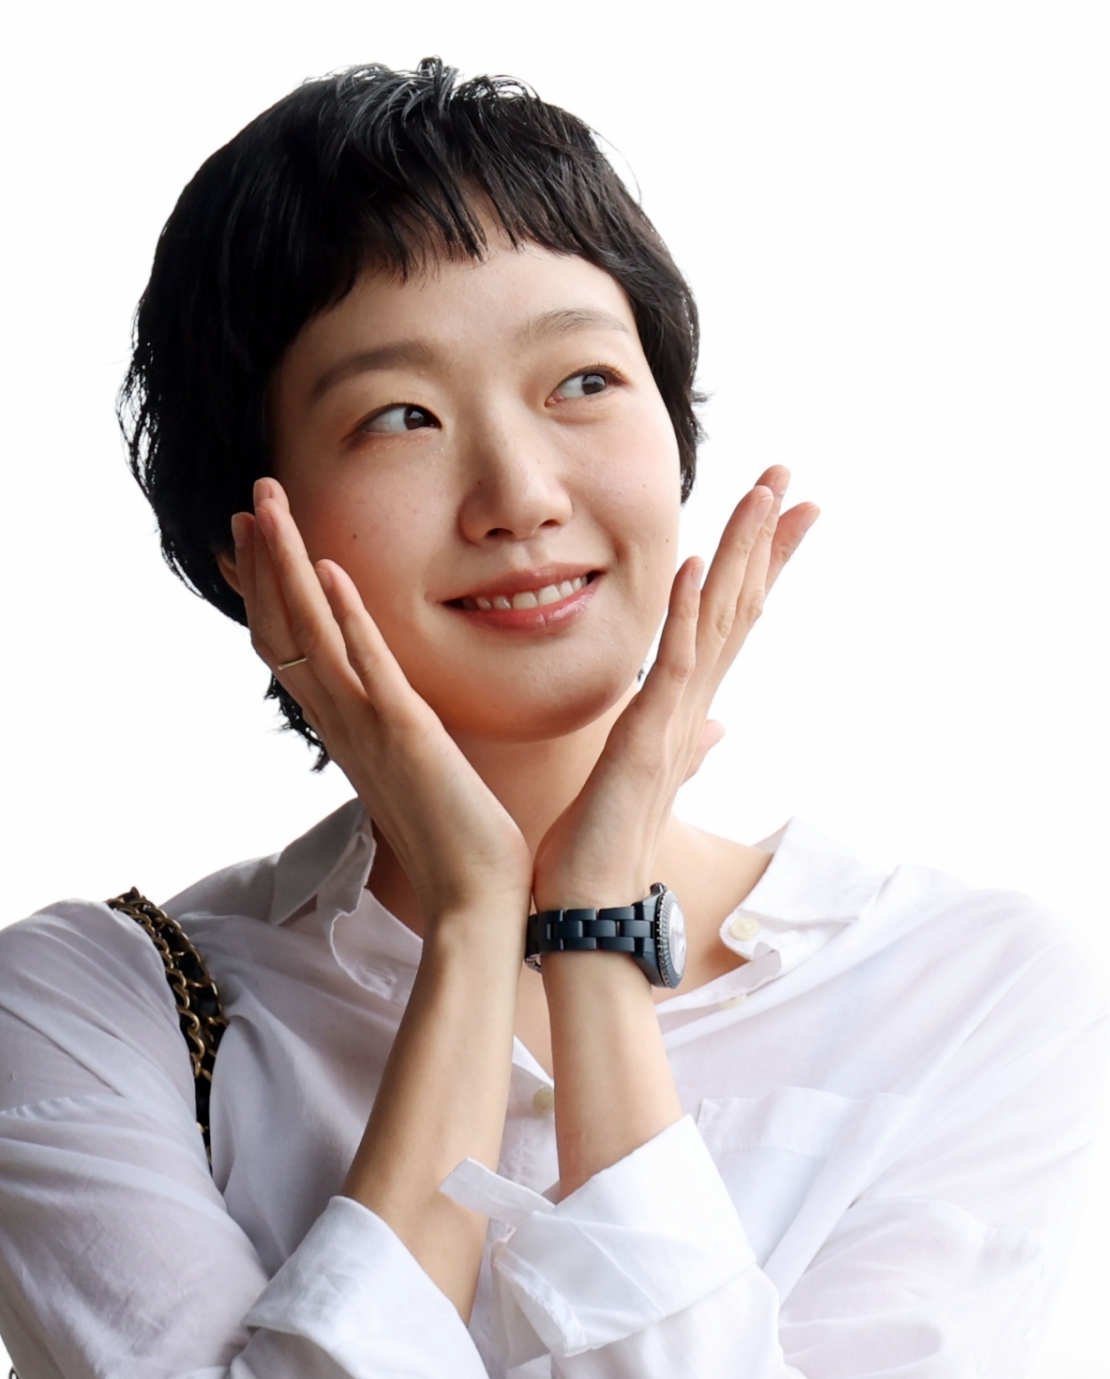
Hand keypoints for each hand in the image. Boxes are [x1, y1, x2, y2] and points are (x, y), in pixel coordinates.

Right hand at [232, 478, 531, 923]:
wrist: (474, 896)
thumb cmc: (454, 836)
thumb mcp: (415, 766)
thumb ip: (394, 728)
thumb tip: (390, 706)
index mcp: (344, 727)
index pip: (288, 645)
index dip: (267, 589)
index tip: (252, 537)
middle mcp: (342, 723)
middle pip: (282, 628)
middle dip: (266, 559)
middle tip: (251, 498)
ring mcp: (368, 728)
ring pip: (309, 633)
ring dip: (289, 566)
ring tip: (270, 504)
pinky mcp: (406, 736)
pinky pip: (369, 668)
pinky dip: (348, 619)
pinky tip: (335, 572)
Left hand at [533, 466, 817, 908]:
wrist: (588, 902)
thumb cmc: (607, 843)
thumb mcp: (649, 778)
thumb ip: (687, 745)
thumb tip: (719, 729)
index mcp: (686, 707)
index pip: (733, 619)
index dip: (760, 563)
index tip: (786, 511)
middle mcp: (691, 705)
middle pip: (740, 605)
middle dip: (766, 539)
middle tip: (792, 476)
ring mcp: (674, 718)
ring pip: (717, 621)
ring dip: (740, 554)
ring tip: (762, 493)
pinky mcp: (647, 737)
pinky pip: (671, 664)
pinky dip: (683, 614)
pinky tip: (693, 564)